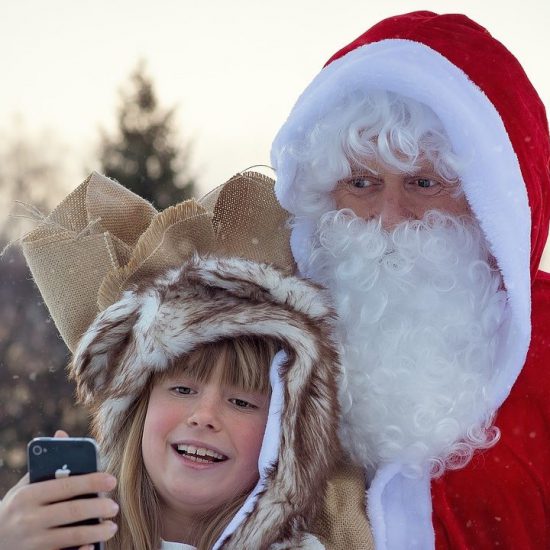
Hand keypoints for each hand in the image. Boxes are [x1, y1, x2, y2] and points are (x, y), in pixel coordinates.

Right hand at [0, 430, 118, 549]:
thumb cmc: (16, 509)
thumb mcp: (23, 487)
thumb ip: (45, 465)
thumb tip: (62, 434)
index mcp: (28, 495)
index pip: (66, 485)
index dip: (92, 482)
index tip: (112, 480)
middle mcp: (29, 519)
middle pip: (72, 511)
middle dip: (98, 508)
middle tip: (115, 507)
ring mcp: (32, 543)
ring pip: (72, 536)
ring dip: (96, 531)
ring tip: (112, 527)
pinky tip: (93, 548)